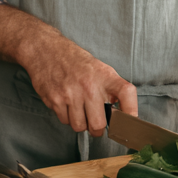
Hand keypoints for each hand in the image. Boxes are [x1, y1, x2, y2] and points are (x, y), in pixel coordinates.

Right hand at [20, 31, 137, 137]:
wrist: (45, 50)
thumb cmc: (74, 60)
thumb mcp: (98, 68)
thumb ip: (110, 89)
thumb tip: (121, 114)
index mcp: (104, 75)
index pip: (126, 93)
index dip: (131, 111)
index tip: (129, 122)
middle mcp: (89, 85)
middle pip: (99, 124)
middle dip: (97, 128)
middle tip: (95, 122)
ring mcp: (70, 94)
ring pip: (80, 126)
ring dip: (80, 123)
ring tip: (78, 109)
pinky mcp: (54, 100)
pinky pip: (64, 121)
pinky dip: (66, 117)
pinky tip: (66, 103)